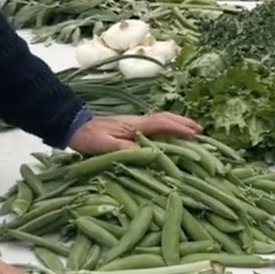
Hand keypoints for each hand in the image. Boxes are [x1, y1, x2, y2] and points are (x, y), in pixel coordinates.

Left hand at [68, 112, 202, 154]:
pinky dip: (168, 129)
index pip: (162, 123)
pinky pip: (155, 127)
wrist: (74, 127)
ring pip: (162, 121)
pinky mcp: (131, 128)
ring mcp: (135, 123)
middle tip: (201, 131)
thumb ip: (127, 149)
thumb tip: (149, 154)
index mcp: (135, 124)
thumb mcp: (107, 146)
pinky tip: (171, 136)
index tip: (196, 134)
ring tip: (192, 133)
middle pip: (166, 119)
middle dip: (184, 123)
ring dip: (178, 125)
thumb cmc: (90, 137)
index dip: (180, 128)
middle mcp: (139, 121)